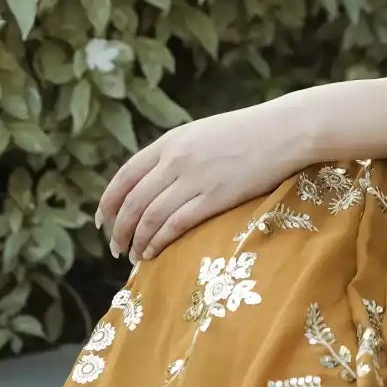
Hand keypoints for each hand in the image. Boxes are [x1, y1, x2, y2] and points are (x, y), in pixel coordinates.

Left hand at [96, 98, 313, 265]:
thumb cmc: (249, 132)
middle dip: (120, 230)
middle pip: (133, 202)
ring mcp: (195, 179)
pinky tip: (154, 253)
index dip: (108, 202)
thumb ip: (176, 152)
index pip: (125, 176)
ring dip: (137, 241)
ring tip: (134, 256)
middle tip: (115, 248)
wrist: (286, 130)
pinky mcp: (215, 197)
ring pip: (150, 217)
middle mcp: (176, 159)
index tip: (101, 221)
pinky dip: (158, 242)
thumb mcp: (203, 133)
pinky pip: (175, 225)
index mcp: (171, 141)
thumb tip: (154, 181)